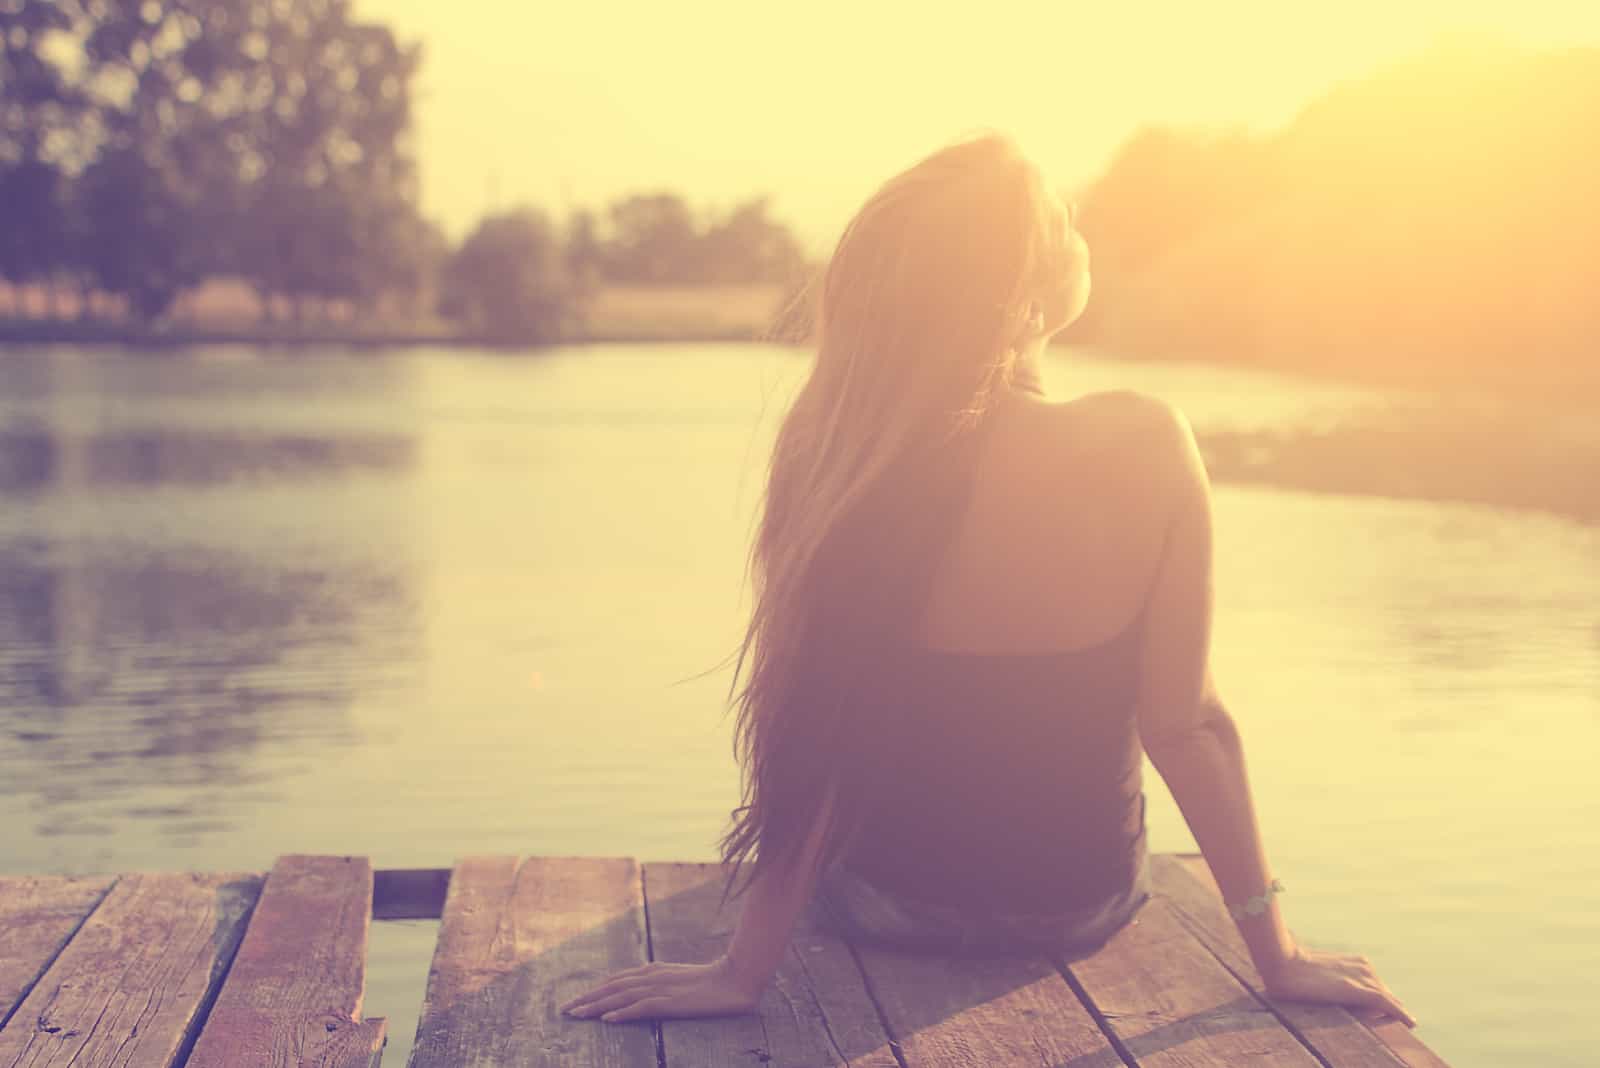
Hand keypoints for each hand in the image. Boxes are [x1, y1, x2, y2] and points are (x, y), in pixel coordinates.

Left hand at [559, 956, 765, 1022]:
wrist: (738, 977)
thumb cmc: (713, 981)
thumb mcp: (680, 981)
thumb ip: (660, 984)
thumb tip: (638, 996)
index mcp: (654, 970)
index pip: (616, 980)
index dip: (594, 991)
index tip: (576, 1002)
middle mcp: (653, 976)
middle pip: (612, 987)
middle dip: (587, 999)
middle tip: (565, 1010)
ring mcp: (662, 988)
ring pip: (621, 996)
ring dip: (596, 1006)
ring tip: (576, 1015)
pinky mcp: (673, 1001)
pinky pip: (643, 1007)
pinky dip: (623, 1012)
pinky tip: (608, 1019)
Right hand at [1261, 945, 1416, 1027]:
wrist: (1284, 964)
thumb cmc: (1291, 969)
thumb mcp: (1317, 973)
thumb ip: (1332, 982)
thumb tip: (1331, 995)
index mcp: (1357, 962)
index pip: (1377, 987)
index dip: (1382, 1004)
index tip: (1381, 1017)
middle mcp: (1365, 968)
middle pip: (1385, 995)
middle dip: (1390, 1009)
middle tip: (1393, 1024)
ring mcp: (1365, 978)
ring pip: (1388, 1001)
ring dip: (1392, 1014)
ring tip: (1399, 1025)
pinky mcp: (1362, 991)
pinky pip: (1389, 1005)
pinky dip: (1401, 1014)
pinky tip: (1411, 1024)